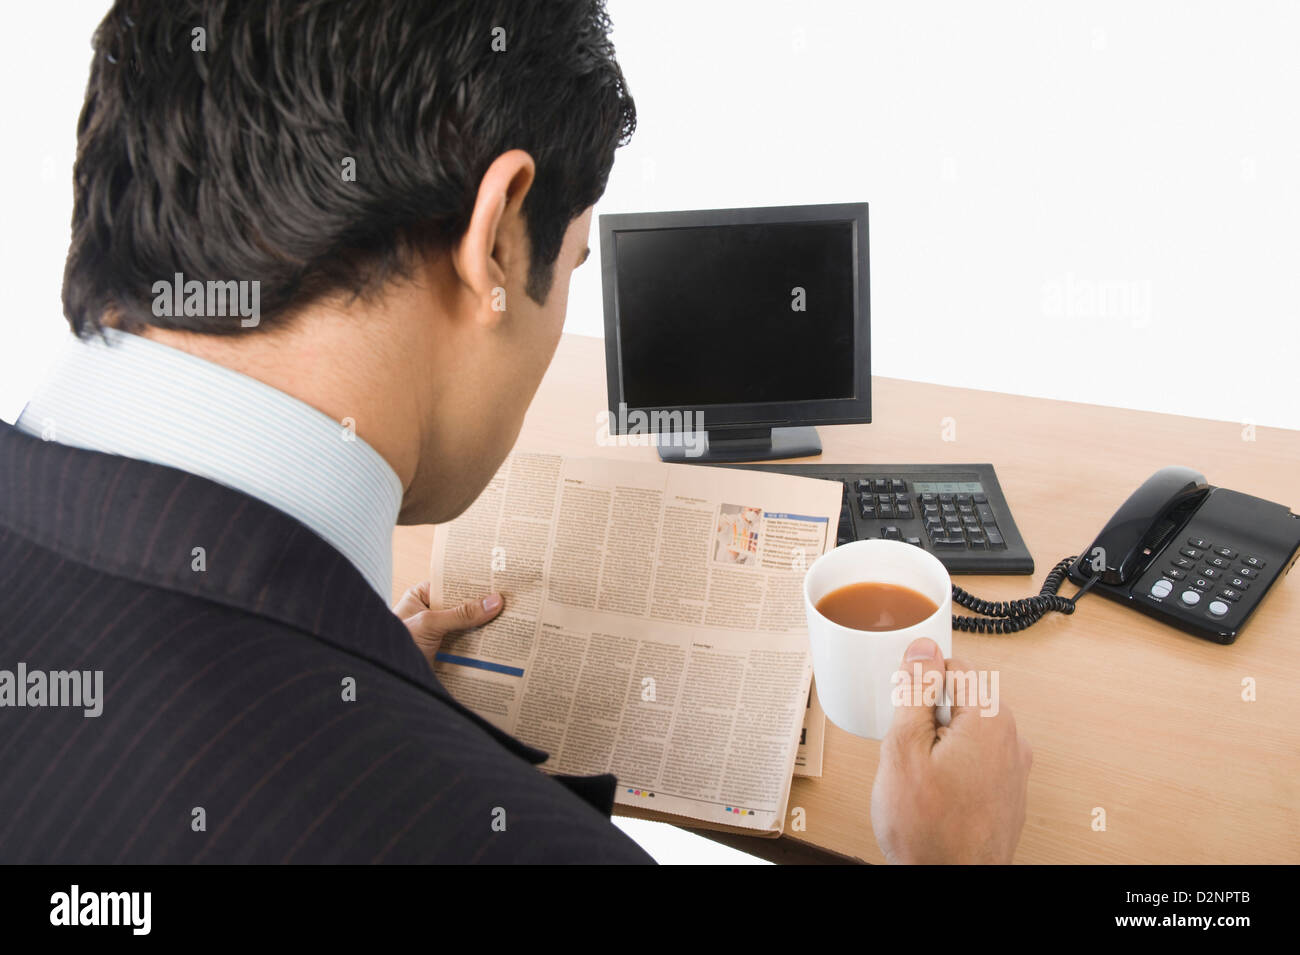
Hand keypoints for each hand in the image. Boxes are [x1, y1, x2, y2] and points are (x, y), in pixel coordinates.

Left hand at [393, 581, 503, 667]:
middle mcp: (429, 613)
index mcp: (420, 596)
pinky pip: (464, 647)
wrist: (386, 680)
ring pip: (466, 628)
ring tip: (511, 623)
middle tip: (511, 603)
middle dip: (483, 608)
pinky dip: (478, 648)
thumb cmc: (395, 645)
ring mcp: (437, 635)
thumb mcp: (429, 624)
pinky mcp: (443, 654)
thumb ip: (461, 613)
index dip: (474, 584)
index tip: (499, 582)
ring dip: (484, 629)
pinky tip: (498, 646)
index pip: (453, 584)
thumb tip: (494, 601)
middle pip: (462, 607)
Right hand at [870, 637, 1031, 863]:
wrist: (952, 884)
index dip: (921, 682)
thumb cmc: (929, 830)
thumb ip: (915, 692)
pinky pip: (977, 759)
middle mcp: (1011, 740)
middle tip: (908, 747)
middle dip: (929, 714)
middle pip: (963, 699)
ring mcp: (1014, 769)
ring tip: (920, 775)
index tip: (905, 705)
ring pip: (968, 730)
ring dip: (941, 742)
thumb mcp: (903, 749)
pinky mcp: (1008, 792)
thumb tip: (923, 649)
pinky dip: (955, 766)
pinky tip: (936, 792)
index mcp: (989, 720)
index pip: (954, 666)